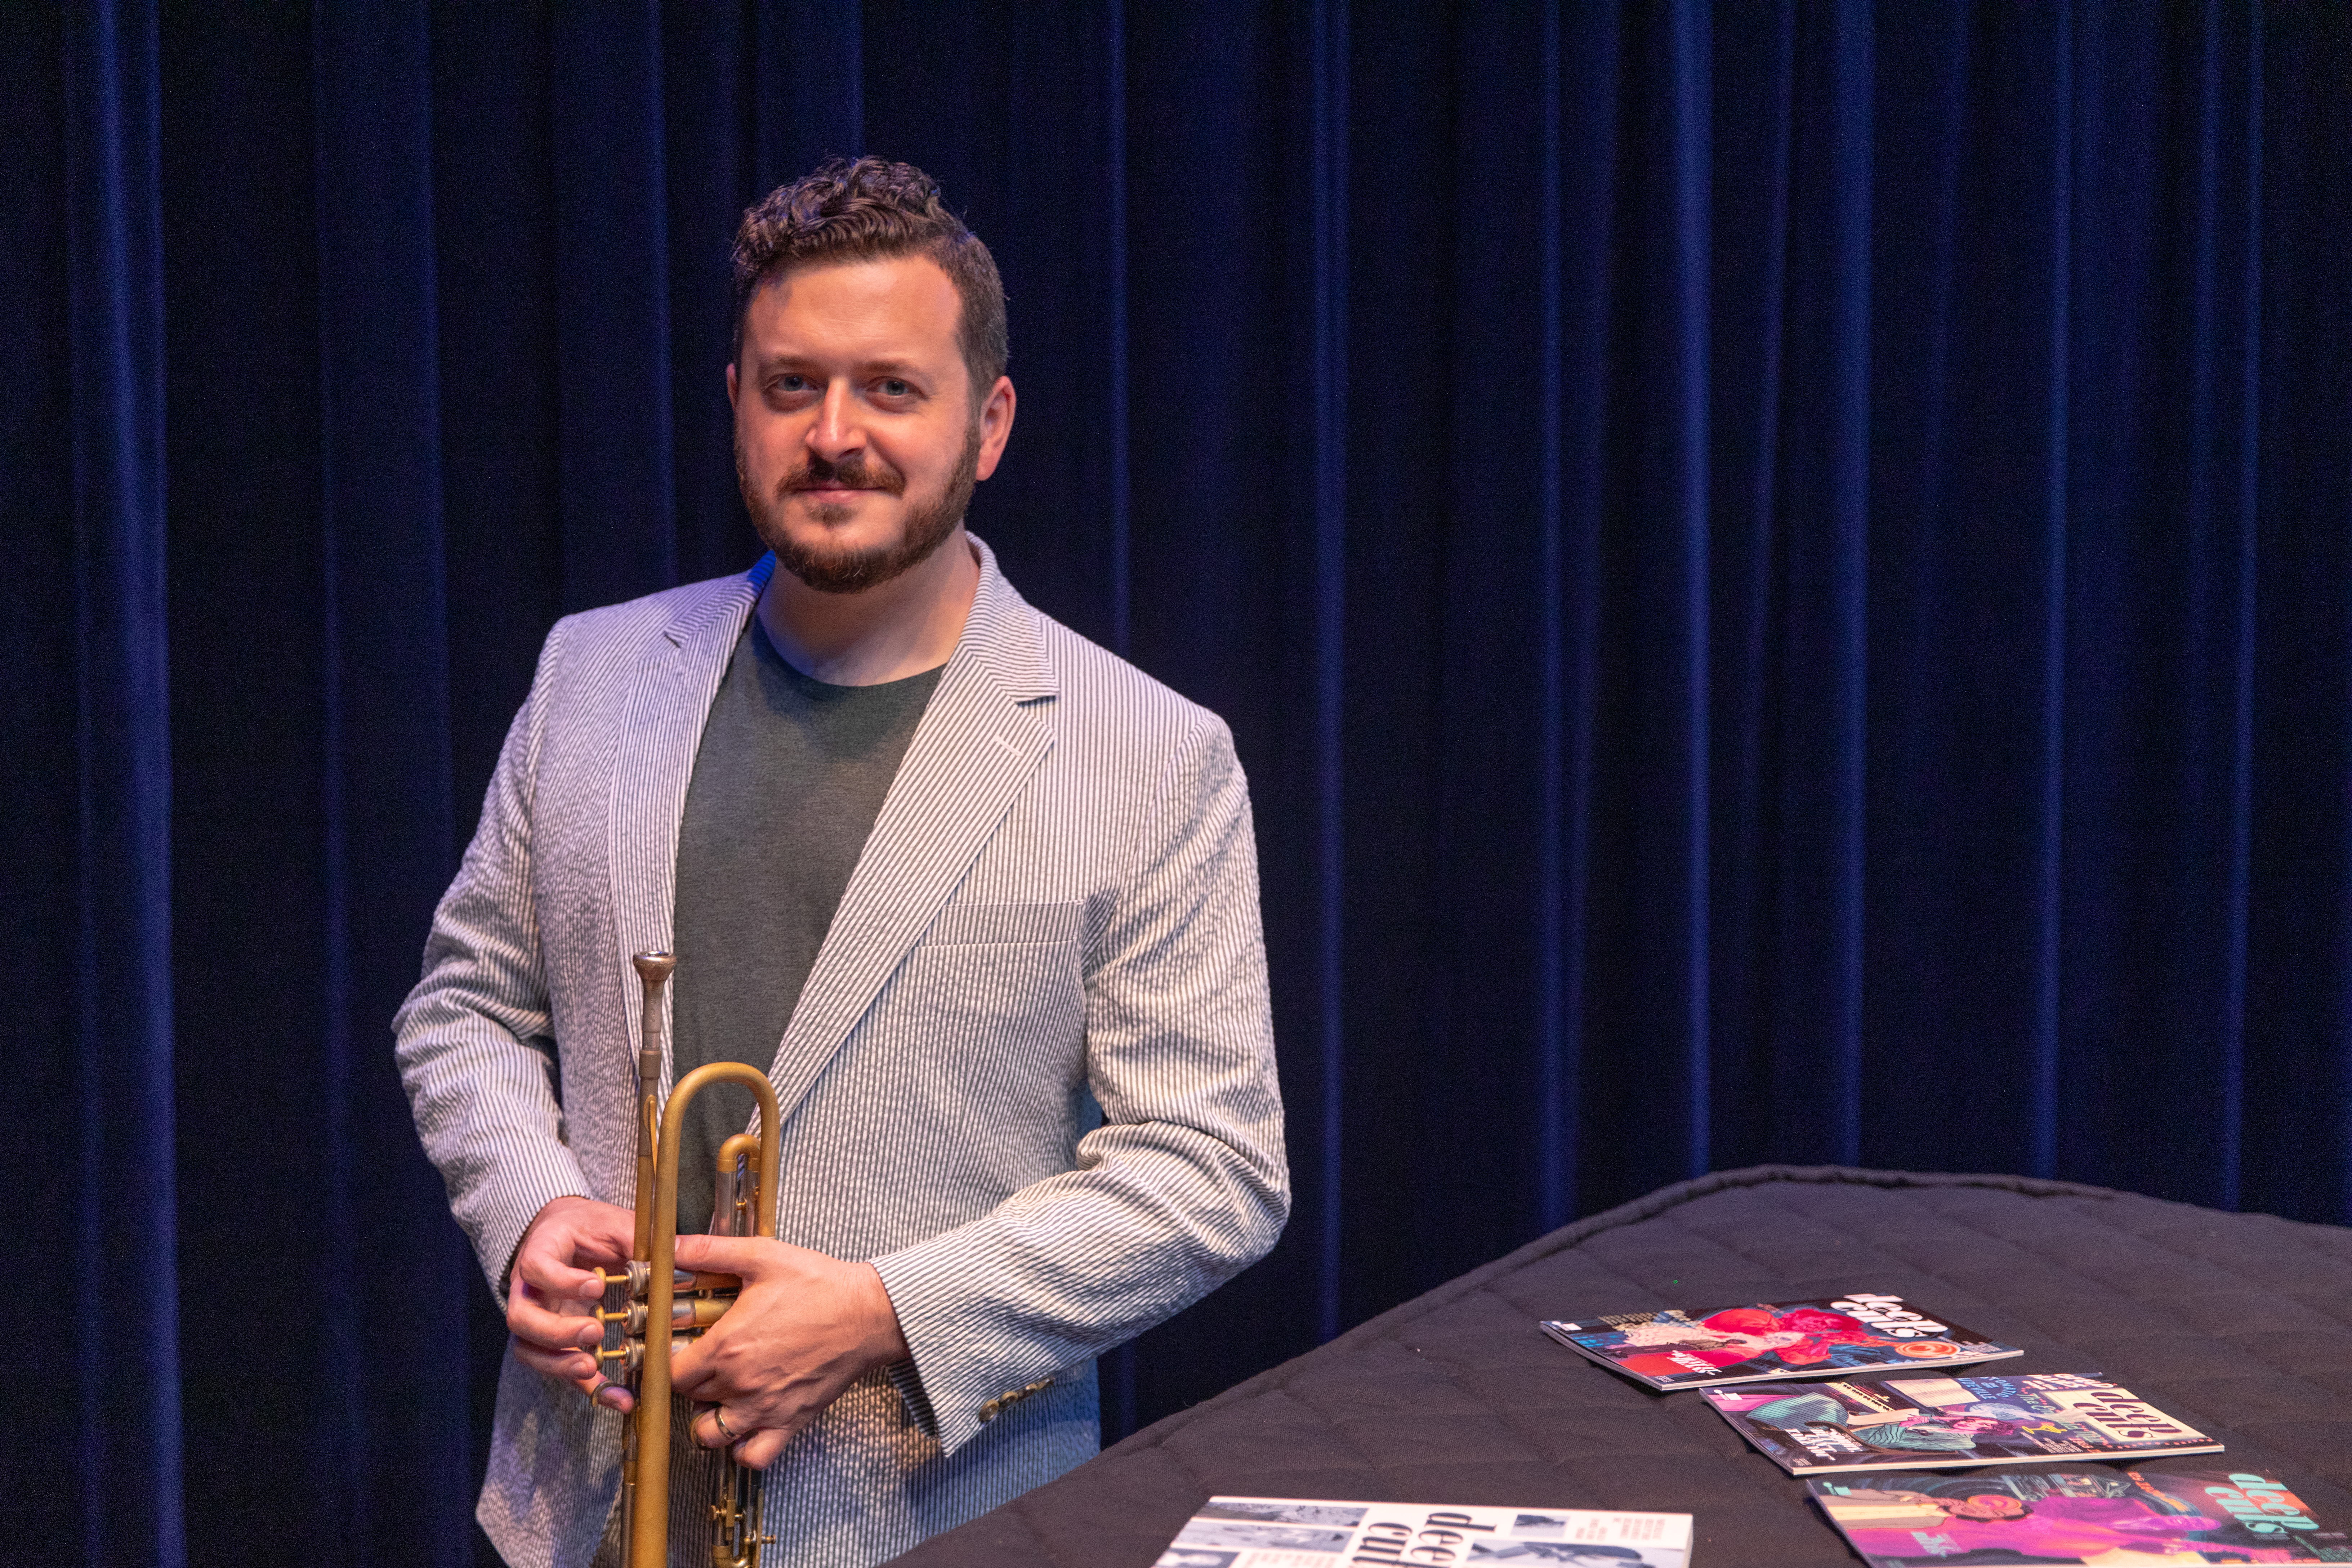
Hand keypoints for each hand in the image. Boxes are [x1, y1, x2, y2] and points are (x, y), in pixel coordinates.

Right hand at [507, 1195, 636, 1410]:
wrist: (565, 1233)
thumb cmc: (587, 1228)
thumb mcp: (610, 1223)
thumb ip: (634, 1237)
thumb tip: (678, 1251)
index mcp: (540, 1251)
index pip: (536, 1268)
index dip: (562, 1282)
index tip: (596, 1286)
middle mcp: (528, 1290)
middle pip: (522, 1318)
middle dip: (558, 1331)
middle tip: (594, 1331)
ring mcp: (536, 1318)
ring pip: (530, 1349)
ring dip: (561, 1364)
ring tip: (593, 1367)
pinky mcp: (552, 1341)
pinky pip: (558, 1369)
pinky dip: (585, 1386)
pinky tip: (615, 1397)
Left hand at [666, 1235, 909, 1469]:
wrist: (868, 1313)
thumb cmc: (819, 1284)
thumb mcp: (762, 1256)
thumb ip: (710, 1251)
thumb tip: (671, 1245)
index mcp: (726, 1347)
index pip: (671, 1373)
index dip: (670, 1362)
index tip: (681, 1350)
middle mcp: (740, 1384)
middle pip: (689, 1400)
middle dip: (691, 1383)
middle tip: (706, 1363)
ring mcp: (764, 1408)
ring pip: (711, 1435)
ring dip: (708, 1419)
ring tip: (720, 1396)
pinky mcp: (790, 1422)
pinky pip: (753, 1456)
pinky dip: (743, 1448)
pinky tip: (746, 1424)